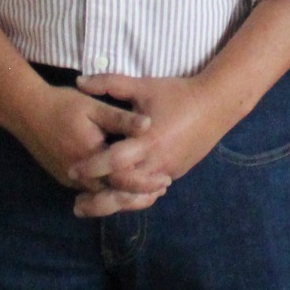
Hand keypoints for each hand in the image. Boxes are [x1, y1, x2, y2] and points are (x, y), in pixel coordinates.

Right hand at [0, 77, 158, 204]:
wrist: (25, 110)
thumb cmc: (62, 105)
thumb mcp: (94, 107)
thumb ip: (121, 119)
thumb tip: (149, 124)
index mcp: (91, 156)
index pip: (123, 180)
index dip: (145, 182)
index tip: (165, 180)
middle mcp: (79, 175)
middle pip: (114, 196)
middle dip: (138, 197)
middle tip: (159, 192)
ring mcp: (69, 179)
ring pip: (101, 197)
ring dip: (123, 197)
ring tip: (146, 193)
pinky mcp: (63, 177)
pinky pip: (90, 191)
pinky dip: (107, 192)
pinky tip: (121, 187)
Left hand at [66, 69, 244, 217]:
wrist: (216, 104)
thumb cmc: (177, 93)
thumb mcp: (143, 86)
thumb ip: (111, 83)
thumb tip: (79, 82)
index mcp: (148, 140)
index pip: (115, 161)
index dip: (92, 167)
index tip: (72, 170)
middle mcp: (158, 161)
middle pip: (125, 190)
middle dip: (100, 200)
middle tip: (76, 205)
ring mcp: (169, 171)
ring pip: (138, 197)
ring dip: (115, 205)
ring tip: (92, 207)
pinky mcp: (176, 173)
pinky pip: (150, 191)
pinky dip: (133, 197)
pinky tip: (117, 200)